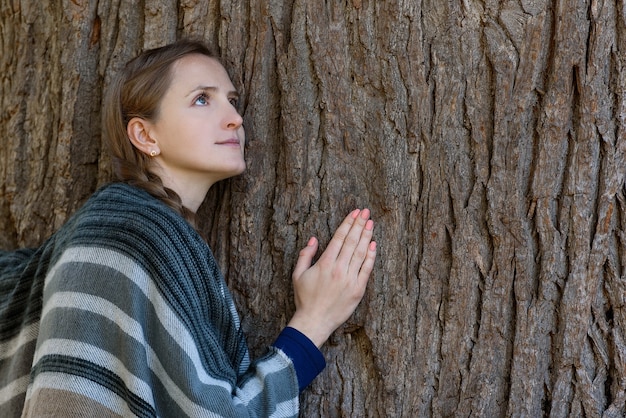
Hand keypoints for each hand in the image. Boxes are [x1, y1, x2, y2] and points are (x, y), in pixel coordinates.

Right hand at [287, 209, 376, 346]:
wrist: (314, 321)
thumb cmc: (304, 298)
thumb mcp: (298, 274)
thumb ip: (305, 255)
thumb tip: (314, 239)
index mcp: (325, 263)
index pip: (339, 237)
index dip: (348, 223)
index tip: (354, 213)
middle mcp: (339, 268)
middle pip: (352, 241)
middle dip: (359, 224)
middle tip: (366, 212)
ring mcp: (350, 279)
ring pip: (361, 252)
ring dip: (366, 236)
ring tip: (370, 223)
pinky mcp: (358, 290)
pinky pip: (367, 269)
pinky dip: (371, 256)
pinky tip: (373, 245)